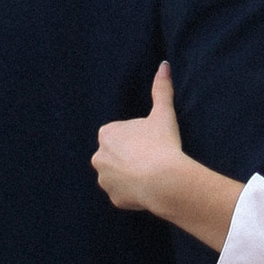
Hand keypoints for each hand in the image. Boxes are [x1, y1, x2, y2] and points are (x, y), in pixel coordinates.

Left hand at [93, 62, 188, 214]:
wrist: (163, 180)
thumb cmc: (160, 143)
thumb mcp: (163, 113)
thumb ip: (161, 88)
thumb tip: (164, 65)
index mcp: (107, 134)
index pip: (119, 133)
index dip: (136, 136)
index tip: (150, 140)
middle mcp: (99, 157)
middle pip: (116, 154)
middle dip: (130, 156)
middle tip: (152, 156)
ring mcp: (105, 180)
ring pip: (118, 174)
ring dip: (130, 174)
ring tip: (151, 172)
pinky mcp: (114, 198)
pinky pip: (124, 192)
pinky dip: (134, 191)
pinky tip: (149, 187)